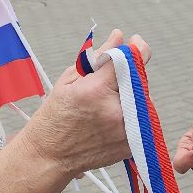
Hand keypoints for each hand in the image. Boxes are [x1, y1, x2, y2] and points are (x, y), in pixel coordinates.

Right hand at [26, 30, 146, 178]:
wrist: (50, 156)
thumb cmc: (55, 116)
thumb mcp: (69, 80)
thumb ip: (99, 57)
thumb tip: (119, 37)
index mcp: (97, 90)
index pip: (129, 60)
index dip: (136, 48)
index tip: (135, 42)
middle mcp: (116, 110)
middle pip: (138, 79)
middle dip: (128, 75)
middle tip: (107, 84)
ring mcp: (126, 131)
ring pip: (142, 99)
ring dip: (130, 95)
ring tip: (105, 106)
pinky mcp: (132, 144)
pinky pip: (142, 118)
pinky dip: (131, 114)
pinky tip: (110, 120)